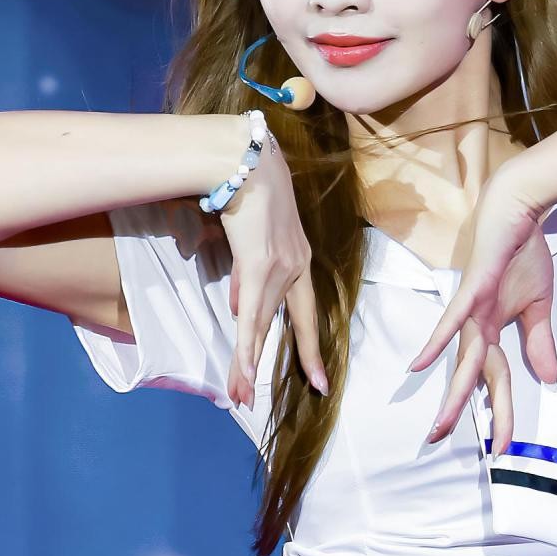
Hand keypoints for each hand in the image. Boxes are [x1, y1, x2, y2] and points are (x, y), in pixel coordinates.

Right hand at [217, 119, 327, 408]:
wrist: (244, 161)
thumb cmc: (247, 189)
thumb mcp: (252, 240)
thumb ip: (248, 275)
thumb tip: (237, 306)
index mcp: (297, 262)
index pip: (305, 314)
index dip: (311, 346)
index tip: (319, 377)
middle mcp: (295, 268)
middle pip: (285, 326)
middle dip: (281, 362)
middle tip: (284, 395)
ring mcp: (279, 268)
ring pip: (261, 327)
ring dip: (247, 363)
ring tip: (240, 394)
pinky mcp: (260, 265)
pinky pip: (250, 315)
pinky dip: (245, 344)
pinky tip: (242, 368)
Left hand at [406, 164, 556, 450]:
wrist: (520, 212)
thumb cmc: (523, 254)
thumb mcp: (540, 307)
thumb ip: (540, 343)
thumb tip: (551, 379)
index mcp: (492, 331)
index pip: (498, 380)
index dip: (502, 413)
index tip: (502, 448)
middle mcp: (476, 326)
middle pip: (472, 377)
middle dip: (459, 412)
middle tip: (440, 442)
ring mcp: (472, 309)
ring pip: (462, 359)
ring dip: (452, 393)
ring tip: (440, 425)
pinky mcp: (473, 289)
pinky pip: (453, 320)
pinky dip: (437, 342)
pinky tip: (420, 365)